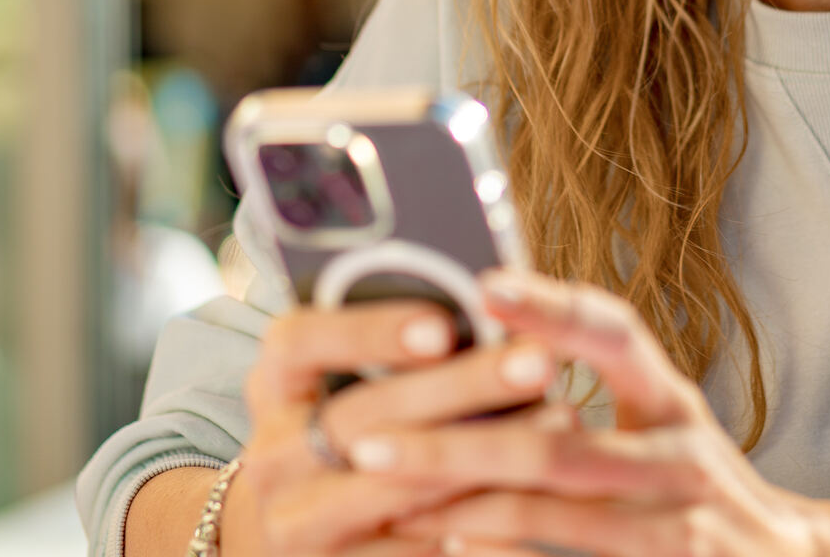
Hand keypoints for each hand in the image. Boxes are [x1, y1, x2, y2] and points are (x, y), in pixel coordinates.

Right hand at [228, 300, 574, 556]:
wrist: (303, 526)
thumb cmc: (350, 420)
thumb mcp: (347, 377)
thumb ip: (402, 343)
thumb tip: (494, 297)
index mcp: (274, 382)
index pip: (300, 341)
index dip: (369, 331)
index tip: (444, 325)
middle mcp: (271, 453)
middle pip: (362, 416)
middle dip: (458, 387)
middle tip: (536, 362)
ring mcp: (294, 520)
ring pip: (392, 485)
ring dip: (480, 453)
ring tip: (558, 418)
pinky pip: (411, 546)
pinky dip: (474, 517)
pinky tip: (533, 490)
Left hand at [368, 272, 822, 556]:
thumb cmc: (697, 487)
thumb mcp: (663, 420)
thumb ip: (597, 379)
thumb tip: (492, 316)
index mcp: (674, 399)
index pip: (616, 333)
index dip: (552, 308)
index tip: (483, 284)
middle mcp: (684, 456)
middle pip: (559, 445)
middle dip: (456, 439)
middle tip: (369, 435)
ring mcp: (682, 528)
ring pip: (553, 515)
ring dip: (460, 504)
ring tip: (387, 492)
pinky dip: (503, 552)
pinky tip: (450, 544)